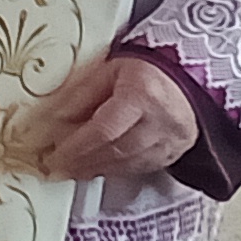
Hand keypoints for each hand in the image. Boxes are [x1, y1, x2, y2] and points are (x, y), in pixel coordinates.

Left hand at [26, 53, 198, 180]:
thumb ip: (82, 94)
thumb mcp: (108, 71)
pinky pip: (142, 167)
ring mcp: (172, 139)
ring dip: (97, 169)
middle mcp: (161, 120)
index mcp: (143, 94)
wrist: (184, 76)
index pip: (104, 129)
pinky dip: (117, 170)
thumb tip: (56, 118)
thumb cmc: (144, 70)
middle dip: (83, 162)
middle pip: (116, 150)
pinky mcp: (176, 151)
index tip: (55, 156)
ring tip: (74, 170)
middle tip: (59, 167)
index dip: (76, 147)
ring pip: (129, 164)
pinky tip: (99, 168)